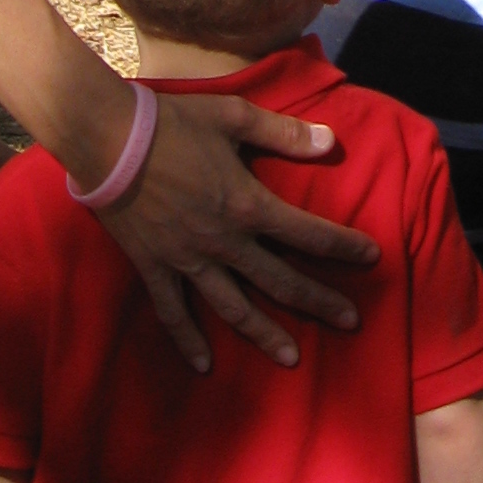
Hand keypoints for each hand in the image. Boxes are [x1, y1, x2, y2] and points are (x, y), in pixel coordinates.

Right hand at [97, 91, 378, 374]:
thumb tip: (331, 142)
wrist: (109, 140)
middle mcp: (224, 242)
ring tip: (292, 359)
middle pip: (280, 280)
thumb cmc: (173, 123)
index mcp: (247, 204)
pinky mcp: (155, 268)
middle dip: (318, 300)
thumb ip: (283, 134)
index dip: (342, 246)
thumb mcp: (234, 117)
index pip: (306, 232)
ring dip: (265, 333)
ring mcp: (188, 260)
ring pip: (234, 307)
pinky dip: (188, 340)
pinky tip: (204, 364)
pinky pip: (173, 312)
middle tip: (352, 322)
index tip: (372, 258)